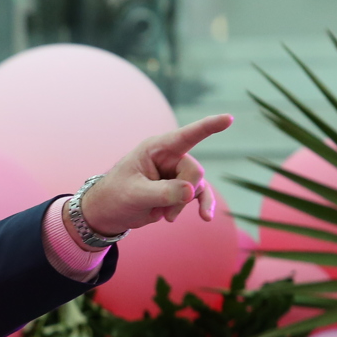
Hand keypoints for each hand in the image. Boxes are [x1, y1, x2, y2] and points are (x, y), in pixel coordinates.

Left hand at [79, 114, 234, 234]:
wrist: (109, 212)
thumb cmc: (116, 196)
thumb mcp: (135, 194)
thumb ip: (163, 192)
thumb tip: (191, 192)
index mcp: (156, 149)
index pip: (186, 135)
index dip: (208, 126)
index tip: (228, 119)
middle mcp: (170, 157)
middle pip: (194, 171)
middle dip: (184, 193)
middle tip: (165, 211)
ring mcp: (176, 173)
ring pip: (197, 185)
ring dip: (184, 204)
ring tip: (167, 217)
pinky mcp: (180, 189)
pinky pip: (199, 194)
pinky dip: (202, 205)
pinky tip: (205, 217)